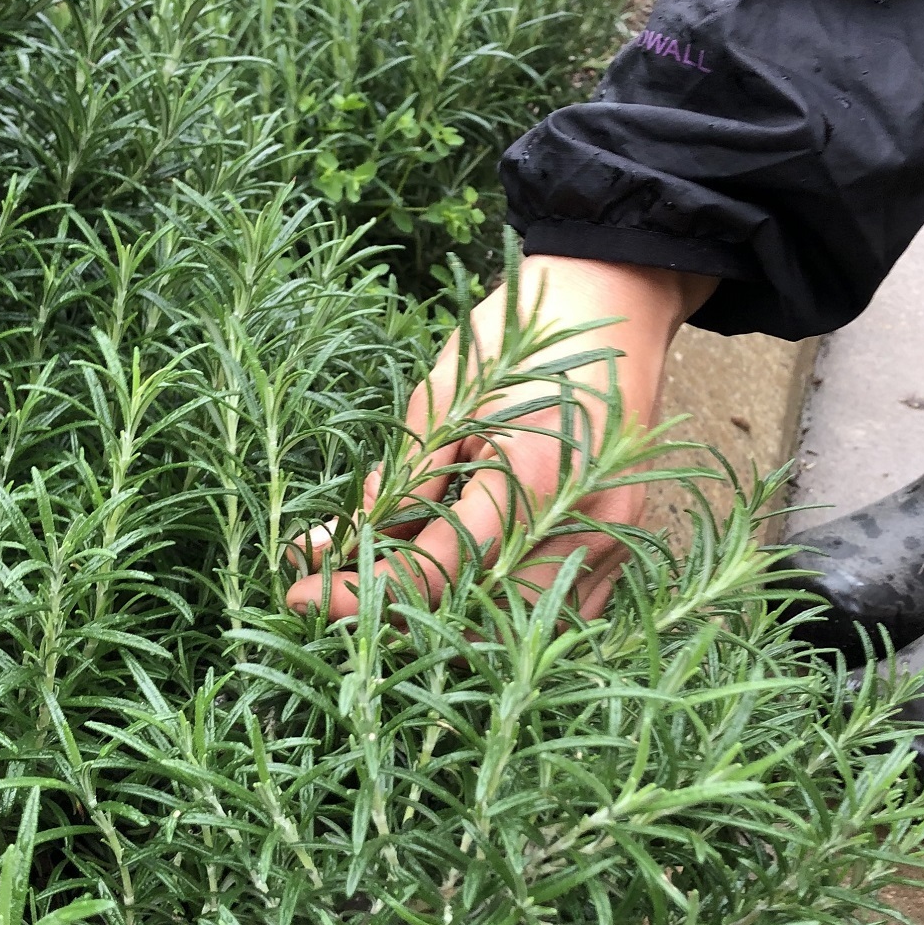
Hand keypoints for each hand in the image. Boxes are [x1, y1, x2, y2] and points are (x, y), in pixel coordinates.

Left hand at [285, 255, 717, 619]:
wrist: (616, 299)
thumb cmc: (522, 336)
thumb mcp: (444, 393)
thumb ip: (400, 480)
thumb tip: (334, 544)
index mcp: (529, 473)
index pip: (434, 569)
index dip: (360, 591)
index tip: (298, 596)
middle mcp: (579, 519)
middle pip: (478, 617)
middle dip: (400, 619)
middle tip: (341, 599)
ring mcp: (610, 537)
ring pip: (521, 626)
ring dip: (452, 625)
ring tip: (391, 597)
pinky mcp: (625, 542)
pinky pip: (563, 611)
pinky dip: (504, 613)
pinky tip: (457, 590)